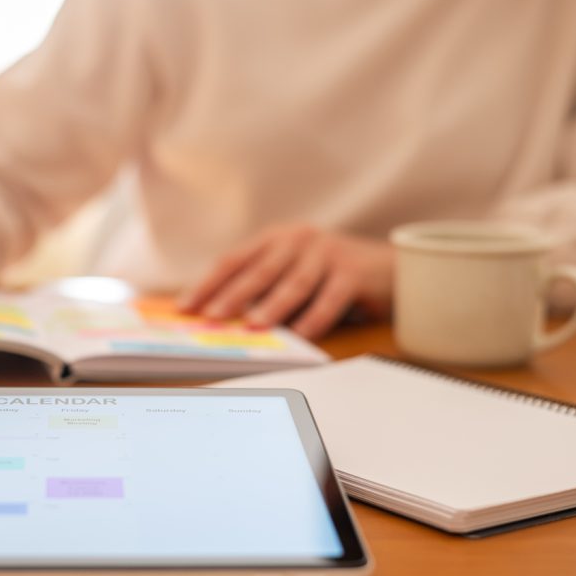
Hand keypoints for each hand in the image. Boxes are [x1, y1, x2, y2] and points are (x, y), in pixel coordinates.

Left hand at [178, 225, 393, 338]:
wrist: (389, 267)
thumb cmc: (329, 275)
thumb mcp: (292, 273)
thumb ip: (262, 289)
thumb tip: (221, 320)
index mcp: (275, 239)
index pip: (233, 260)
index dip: (207, 283)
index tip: (185, 307)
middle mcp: (298, 240)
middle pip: (259, 269)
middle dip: (233, 294)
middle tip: (212, 316)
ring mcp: (327, 253)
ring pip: (293, 283)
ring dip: (272, 306)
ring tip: (253, 325)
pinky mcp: (353, 272)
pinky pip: (330, 299)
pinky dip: (314, 319)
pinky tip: (302, 336)